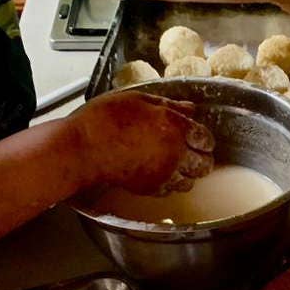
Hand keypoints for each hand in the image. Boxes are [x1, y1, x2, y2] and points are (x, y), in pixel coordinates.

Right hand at [71, 90, 214, 196]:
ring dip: (188, 174)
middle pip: (204, 164)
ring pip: (189, 181)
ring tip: (180, 166)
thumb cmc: (105, 119)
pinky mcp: (149, 188)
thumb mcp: (139, 100)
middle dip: (203, 159)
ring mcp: (163, 173)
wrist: (83, 148)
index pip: (205, 138)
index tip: (201, 139)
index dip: (205, 139)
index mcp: (175, 126)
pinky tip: (163, 175)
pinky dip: (171, 184)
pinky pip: (170, 190)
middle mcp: (175, 152)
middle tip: (196, 154)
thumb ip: (169, 105)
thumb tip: (189, 108)